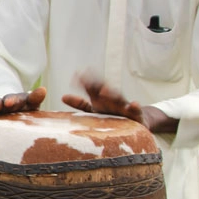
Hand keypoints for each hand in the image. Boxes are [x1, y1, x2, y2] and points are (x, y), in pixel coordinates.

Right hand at [0, 87, 46, 126]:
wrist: (16, 109)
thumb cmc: (27, 109)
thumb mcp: (33, 103)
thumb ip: (36, 97)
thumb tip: (43, 89)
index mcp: (19, 99)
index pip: (16, 98)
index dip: (12, 100)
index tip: (9, 103)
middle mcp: (6, 102)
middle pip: (1, 101)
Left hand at [61, 74, 177, 133]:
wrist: (135, 123)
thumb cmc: (111, 116)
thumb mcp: (95, 110)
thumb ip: (80, 104)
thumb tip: (63, 97)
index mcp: (102, 98)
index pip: (93, 86)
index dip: (84, 81)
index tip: (75, 74)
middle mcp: (113, 99)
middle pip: (104, 90)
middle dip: (95, 84)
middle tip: (86, 79)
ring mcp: (125, 106)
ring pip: (118, 99)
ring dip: (111, 94)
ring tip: (104, 91)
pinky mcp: (136, 115)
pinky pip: (136, 111)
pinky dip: (135, 107)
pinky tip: (134, 104)